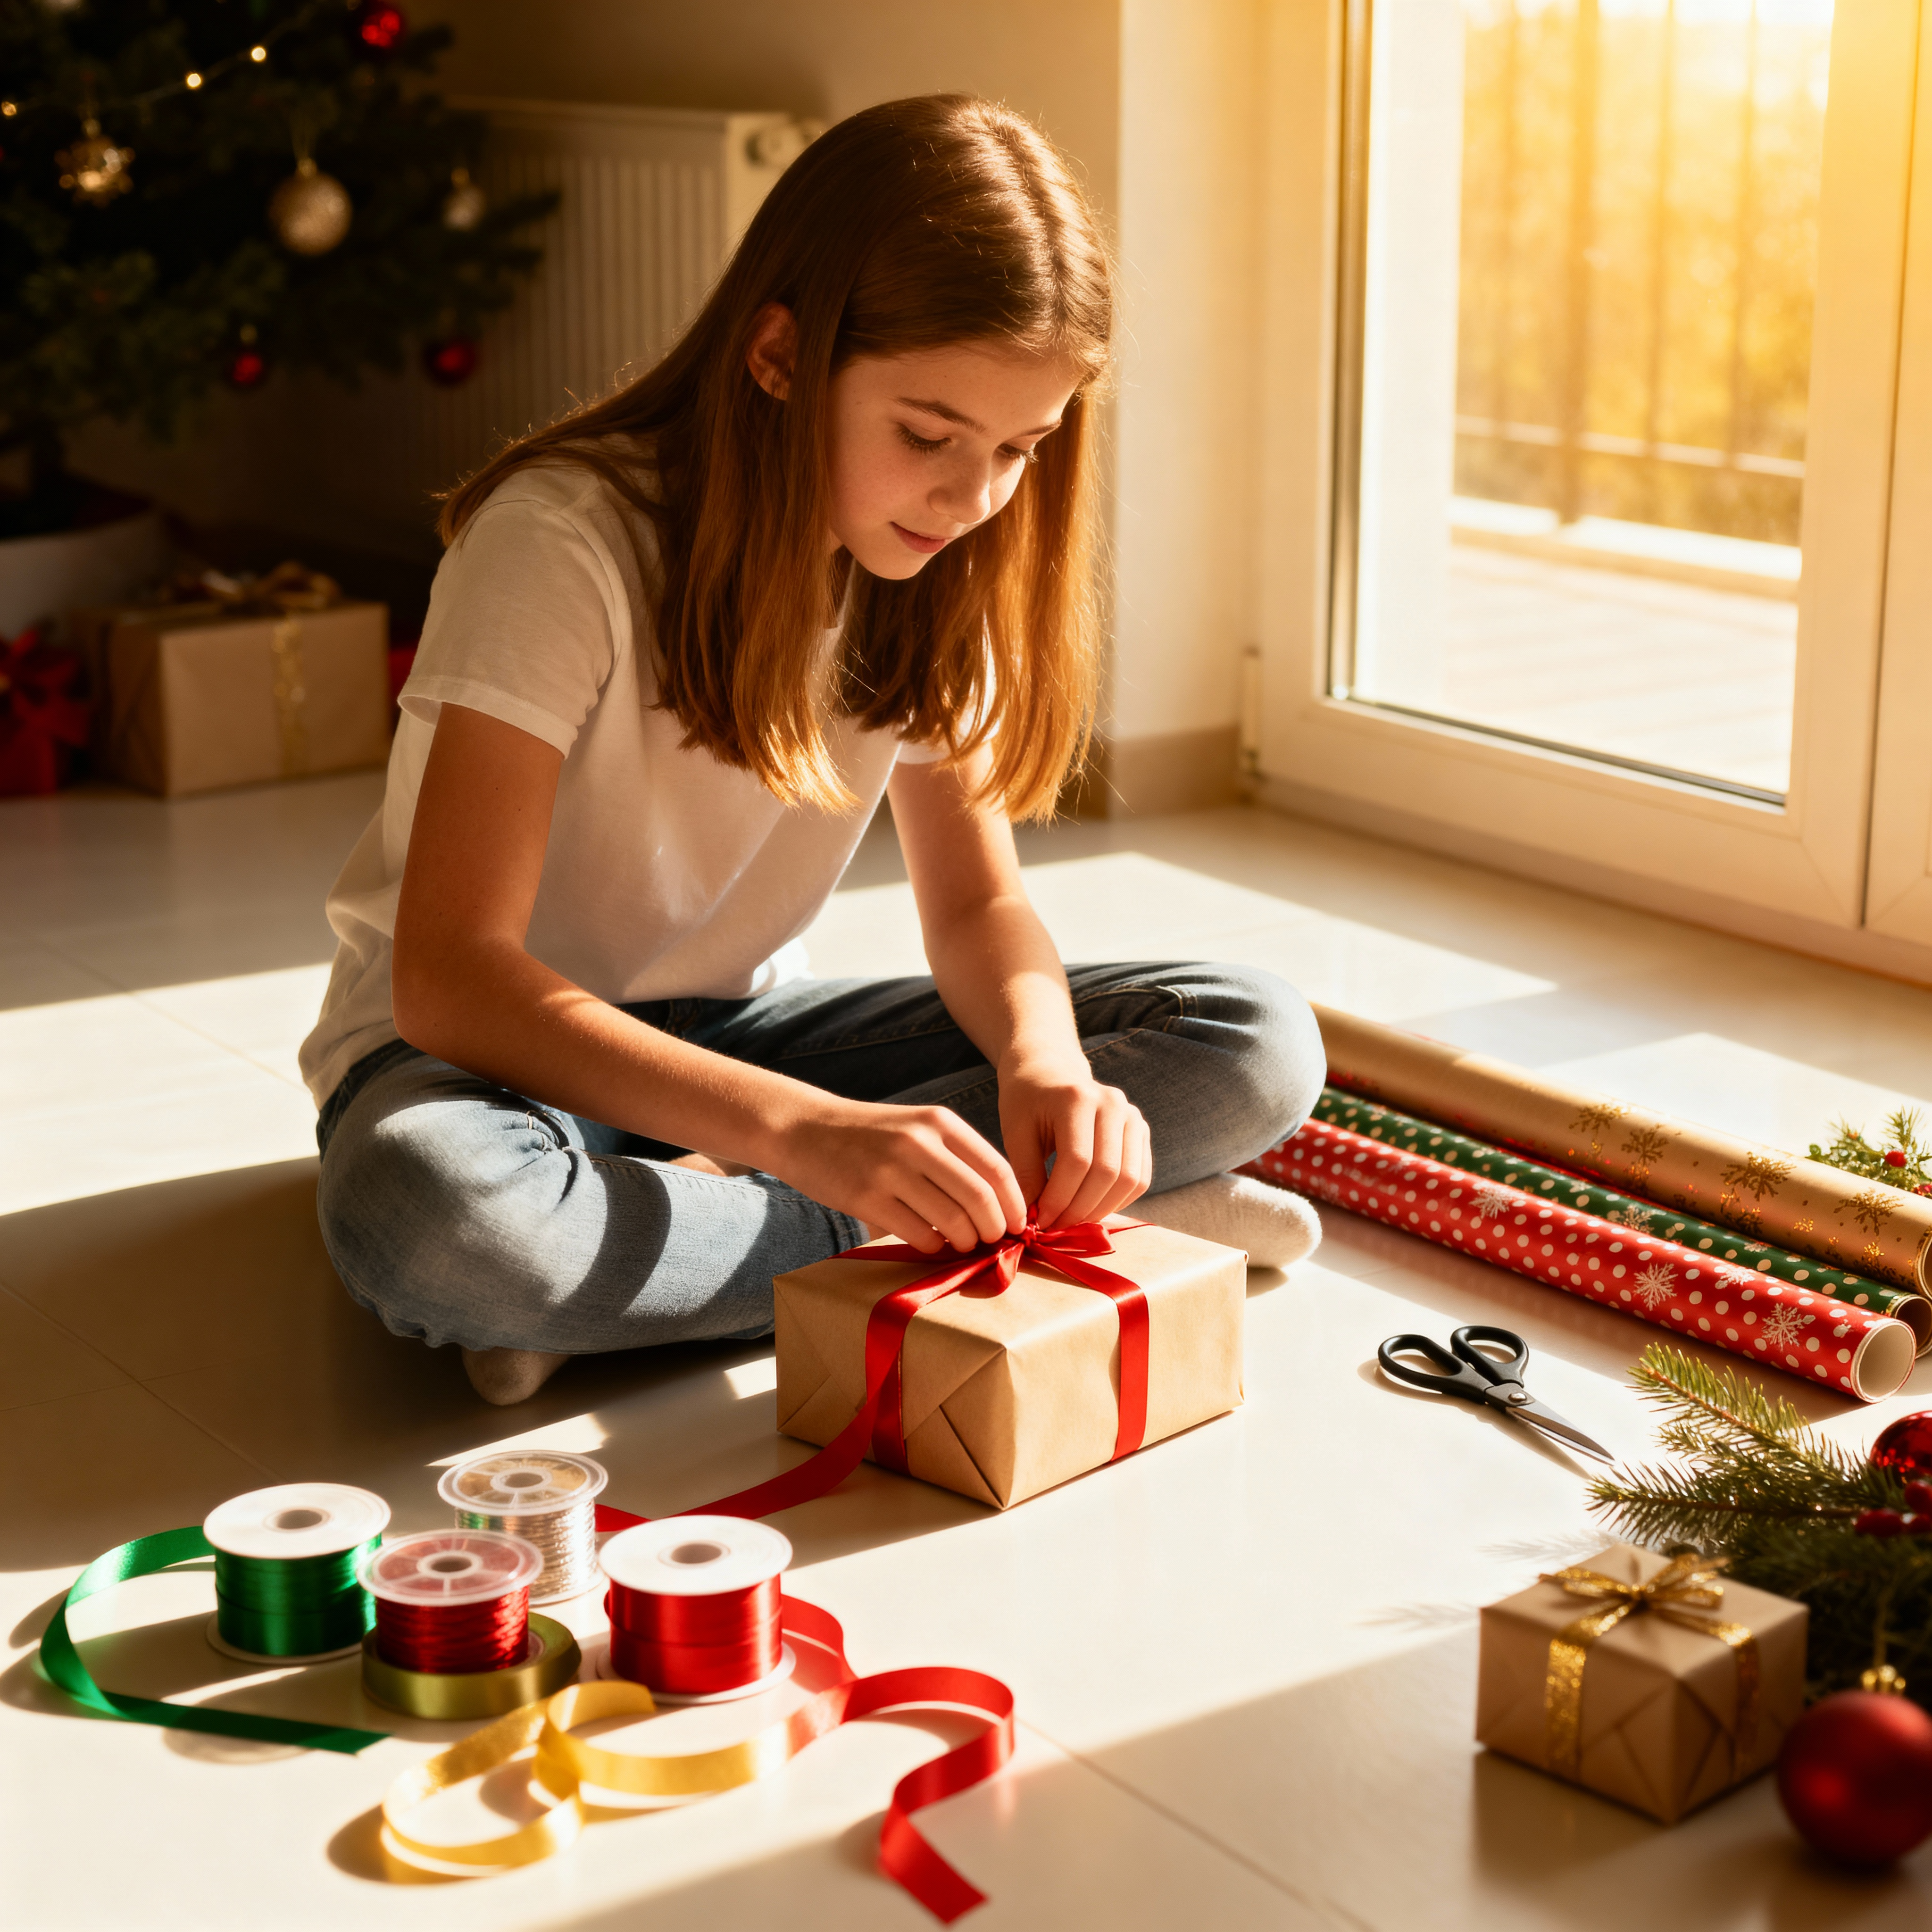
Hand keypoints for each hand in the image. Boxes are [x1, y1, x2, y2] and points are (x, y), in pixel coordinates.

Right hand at [770, 1097, 1026, 1254]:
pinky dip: (933, 1246)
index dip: (1015, 1204)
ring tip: (962, 1243)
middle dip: (995, 1229)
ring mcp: (891, 1171)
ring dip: (966, 1242)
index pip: (998, 1169)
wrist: (804, 1129)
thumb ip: (956, 1156)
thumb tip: (1001, 1203)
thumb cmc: (871, 1135)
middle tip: (992, 1241)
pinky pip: (919, 1235)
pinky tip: (930, 1241)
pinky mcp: (866, 1198)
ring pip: (953, 1222)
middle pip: (981, 1200)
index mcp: (939, 1122)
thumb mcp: (918, 1128)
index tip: (1018, 1225)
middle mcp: (919, 1142)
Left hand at [997, 1054, 1151, 1228]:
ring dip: (1101, 1209)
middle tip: (1055, 1226)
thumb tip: (1030, 1220)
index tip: (1039, 1220)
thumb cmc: (1027, 1101)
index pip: (1077, 1160)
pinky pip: (1140, 1178)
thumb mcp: (1016, 1132)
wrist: (1050, 1073)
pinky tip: (1091, 1208)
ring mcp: (1132, 1116)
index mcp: (1077, 1098)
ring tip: (1071, 1220)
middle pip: (1107, 1172)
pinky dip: (1118, 1200)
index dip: (1059, 1198)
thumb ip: (1026, 1174)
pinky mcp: (1141, 1131)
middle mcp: (1113, 1104)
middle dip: (1079, 1209)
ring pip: (1129, 1179)